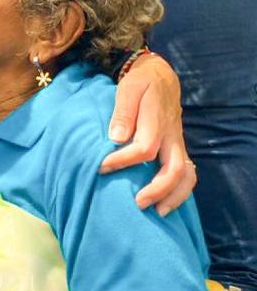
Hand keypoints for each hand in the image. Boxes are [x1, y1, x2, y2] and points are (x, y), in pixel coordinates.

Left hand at [100, 53, 195, 215]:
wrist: (162, 78)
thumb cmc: (141, 84)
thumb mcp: (128, 89)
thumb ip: (123, 112)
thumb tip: (117, 137)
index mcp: (157, 120)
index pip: (144, 147)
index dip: (123, 160)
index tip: (102, 167)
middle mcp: (171, 136)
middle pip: (173, 168)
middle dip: (157, 189)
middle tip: (137, 203)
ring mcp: (177, 144)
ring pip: (186, 175)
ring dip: (174, 196)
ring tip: (157, 212)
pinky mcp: (178, 150)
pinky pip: (187, 174)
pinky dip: (180, 192)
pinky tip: (164, 204)